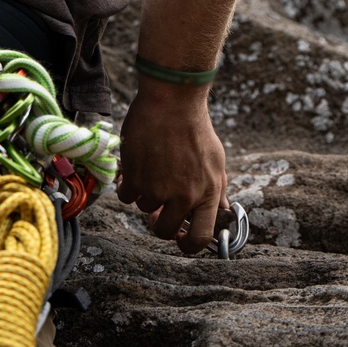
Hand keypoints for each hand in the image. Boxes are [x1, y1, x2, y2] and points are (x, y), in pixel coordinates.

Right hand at [116, 82, 227, 254]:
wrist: (172, 101)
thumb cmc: (195, 127)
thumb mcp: (216, 160)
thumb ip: (216, 189)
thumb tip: (221, 209)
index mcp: (207, 194)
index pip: (200, 238)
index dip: (187, 245)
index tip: (179, 239)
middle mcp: (184, 196)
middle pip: (165, 231)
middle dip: (159, 222)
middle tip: (157, 208)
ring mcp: (158, 189)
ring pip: (144, 209)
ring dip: (145, 194)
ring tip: (152, 168)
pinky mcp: (135, 177)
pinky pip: (126, 196)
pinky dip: (128, 184)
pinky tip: (136, 166)